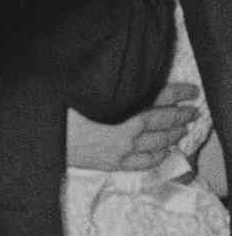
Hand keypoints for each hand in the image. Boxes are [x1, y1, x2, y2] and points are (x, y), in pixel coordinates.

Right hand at [66, 83, 199, 171]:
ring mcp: (121, 152)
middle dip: (180, 119)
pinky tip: (162, 153)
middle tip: (192, 113)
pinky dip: (157, 157)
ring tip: (182, 131)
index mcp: (120, 113)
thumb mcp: (78, 91)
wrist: (42, 143)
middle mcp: (126, 134)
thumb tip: (111, 71)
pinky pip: (143, 163)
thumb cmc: (57, 116)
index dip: (177, 97)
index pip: (158, 104)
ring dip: (172, 137)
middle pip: (162, 126)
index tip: (191, 92)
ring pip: (157, 145)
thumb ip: (100, 84)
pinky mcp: (112, 164)